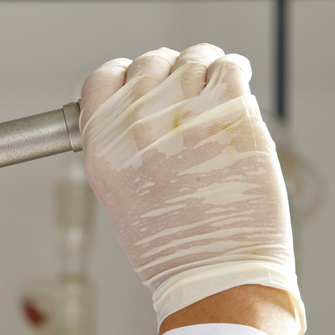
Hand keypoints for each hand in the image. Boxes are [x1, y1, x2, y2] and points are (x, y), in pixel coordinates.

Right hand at [81, 44, 304, 334]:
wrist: (216, 276)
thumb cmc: (171, 251)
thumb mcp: (117, 199)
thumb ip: (119, 148)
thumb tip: (137, 113)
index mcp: (103, 148)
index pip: (101, 79)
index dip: (123, 77)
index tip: (140, 84)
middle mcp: (136, 127)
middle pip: (148, 62)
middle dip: (167, 73)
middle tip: (183, 96)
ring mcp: (183, 117)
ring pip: (192, 58)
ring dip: (204, 73)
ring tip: (212, 99)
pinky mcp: (230, 114)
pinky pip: (230, 66)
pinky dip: (233, 72)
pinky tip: (233, 93)